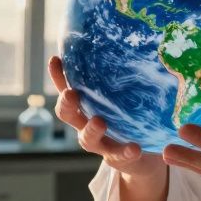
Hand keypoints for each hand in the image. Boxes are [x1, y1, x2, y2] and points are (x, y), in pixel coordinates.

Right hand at [48, 55, 165, 179]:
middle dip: (66, 104)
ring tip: (100, 122)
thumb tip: (130, 42)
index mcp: (85, 106)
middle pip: (67, 115)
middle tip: (71, 94)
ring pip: (87, 139)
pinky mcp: (117, 158)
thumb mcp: (124, 96)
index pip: (66, 88)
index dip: (58, 76)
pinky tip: (134, 147)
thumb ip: (121, 77)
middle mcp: (87, 124)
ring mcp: (101, 143)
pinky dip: (125, 152)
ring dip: (91, 130)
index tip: (55, 59)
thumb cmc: (130, 117)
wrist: (145, 155)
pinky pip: (119, 156)